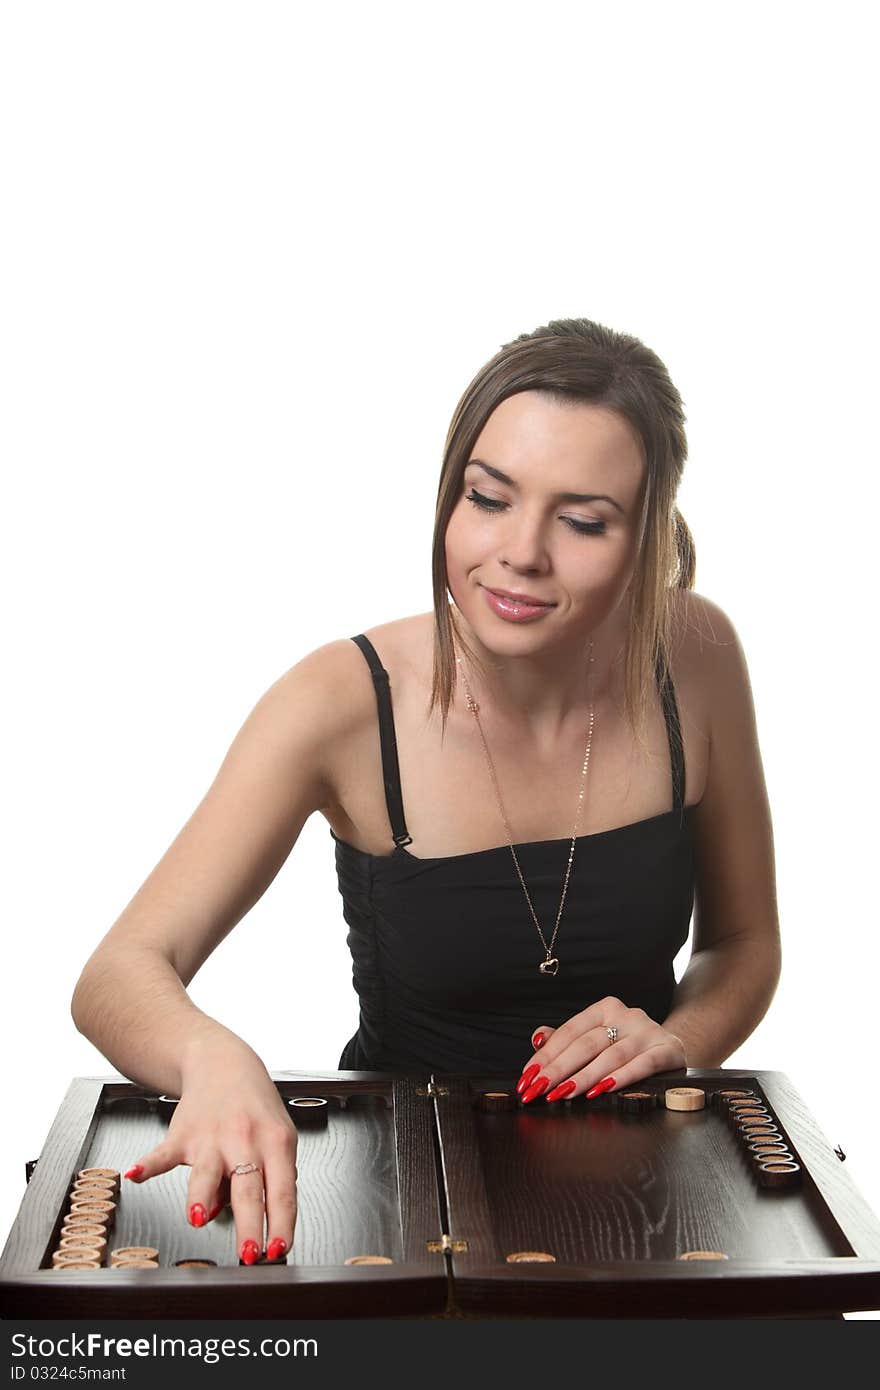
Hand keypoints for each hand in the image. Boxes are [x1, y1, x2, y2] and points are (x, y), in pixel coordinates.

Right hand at [122, 1040, 297, 1264]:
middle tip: (249, 1254)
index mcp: (275, 1143)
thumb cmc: (256, 1109)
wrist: (224, 1064)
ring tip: (199, 1217)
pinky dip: (148, 1165)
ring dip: (201, 1196)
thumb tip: (241, 1217)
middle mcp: (245, 1141)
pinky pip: (163, 1154)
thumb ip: (266, 1178)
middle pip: (248, 1188)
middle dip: (249, 1224)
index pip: (282, 1190)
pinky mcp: (182, 1136)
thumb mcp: (276, 1137)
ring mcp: (212, 1139)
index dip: (281, 1222)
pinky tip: (136, 1175)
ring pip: (207, 1173)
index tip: (278, 1249)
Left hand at [515, 996, 686, 1102]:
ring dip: (584, 1077)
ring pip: (611, 1056)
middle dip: (558, 1070)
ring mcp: (648, 1031)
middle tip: (539, 1090)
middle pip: (586, 1044)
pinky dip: (620, 1078)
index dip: (546, 1055)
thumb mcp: (598, 1038)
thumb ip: (568, 1039)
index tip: (527, 1077)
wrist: (674, 1048)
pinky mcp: (668, 1049)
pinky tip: (601, 1090)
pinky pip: (642, 1065)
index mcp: (605, 1008)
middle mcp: (627, 1015)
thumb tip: (538, 1038)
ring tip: (564, 1094)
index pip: (569, 1032)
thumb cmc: (628, 1047)